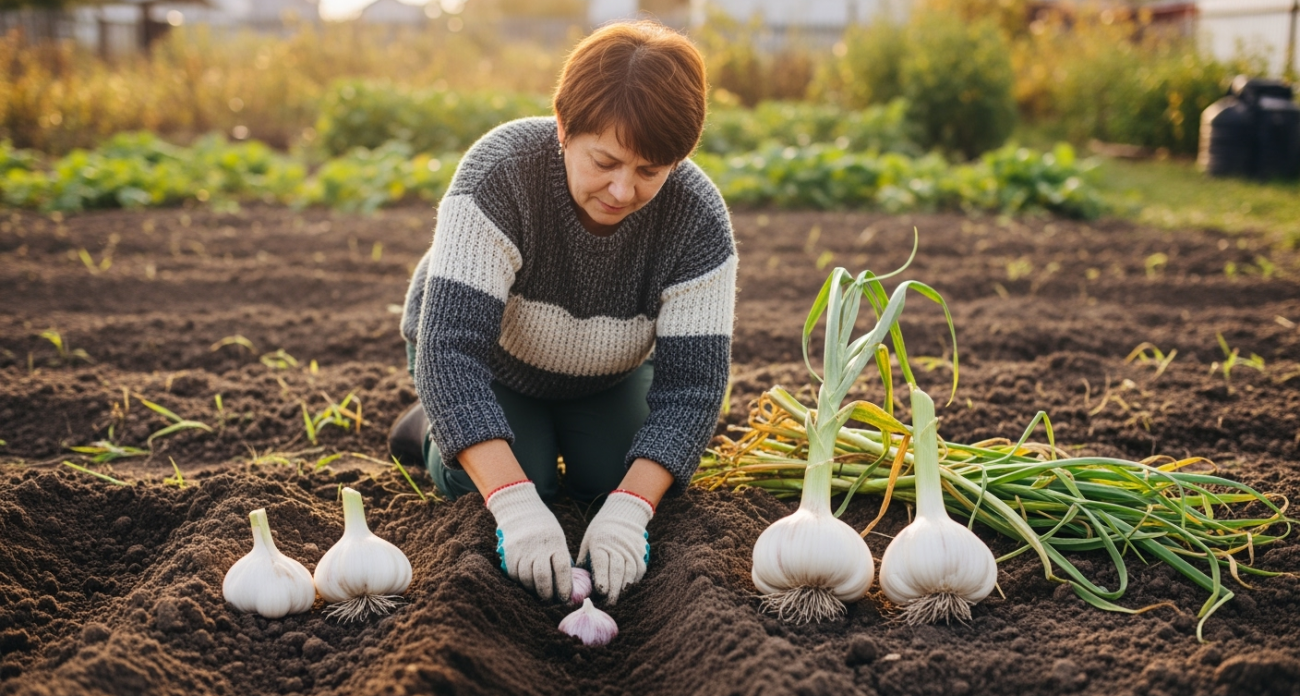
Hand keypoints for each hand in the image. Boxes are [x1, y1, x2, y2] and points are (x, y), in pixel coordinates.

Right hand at [485, 481, 572, 601]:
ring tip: (540, 595)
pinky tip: (528, 585)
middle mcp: (538, 547)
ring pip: (527, 579)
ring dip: (534, 591)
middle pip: (542, 578)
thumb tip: (570, 586)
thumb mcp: (558, 540)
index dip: (564, 587)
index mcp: (555, 543)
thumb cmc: (545, 531)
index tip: (565, 598)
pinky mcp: (509, 554)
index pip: (561, 569)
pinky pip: (515, 576)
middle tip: (551, 601)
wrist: (520, 512)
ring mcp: (522, 551)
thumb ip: (562, 560)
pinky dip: (522, 584)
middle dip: (548, 594)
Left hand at [578, 491, 653, 603]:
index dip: (602, 580)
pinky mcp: (640, 552)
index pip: (602, 564)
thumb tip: (574, 584)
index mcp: (600, 543)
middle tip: (608, 602)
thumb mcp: (587, 543)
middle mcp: (617, 545)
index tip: (600, 592)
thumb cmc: (599, 533)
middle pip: (617, 571)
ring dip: (624, 587)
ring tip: (617, 596)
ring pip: (629, 572)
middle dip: (613, 589)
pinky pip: (639, 569)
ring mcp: (630, 548)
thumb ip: (583, 562)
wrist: (620, 515)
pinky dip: (634, 580)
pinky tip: (627, 587)